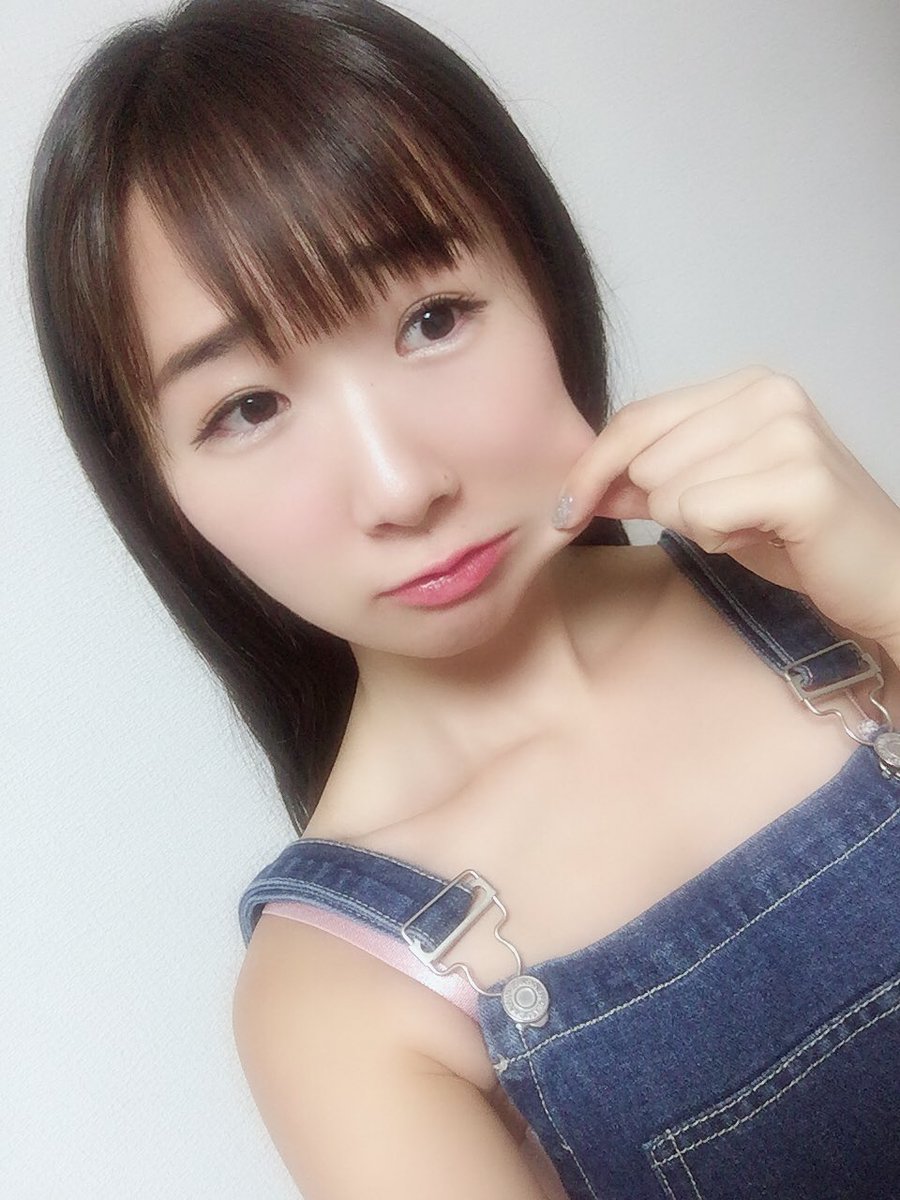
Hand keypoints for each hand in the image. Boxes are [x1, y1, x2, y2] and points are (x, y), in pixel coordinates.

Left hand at [551, 366, 899, 649]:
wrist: (879, 576)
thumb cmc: (796, 536)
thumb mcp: (709, 500)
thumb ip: (647, 484)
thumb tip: (581, 486)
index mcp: (746, 386)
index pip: (636, 418)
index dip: (592, 468)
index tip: (563, 510)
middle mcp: (768, 393)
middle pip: (645, 457)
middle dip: (667, 506)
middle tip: (730, 519)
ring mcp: (788, 431)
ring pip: (668, 491)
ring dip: (698, 526)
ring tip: (753, 525)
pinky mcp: (800, 479)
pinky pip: (700, 515)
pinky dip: (719, 540)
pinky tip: (764, 536)